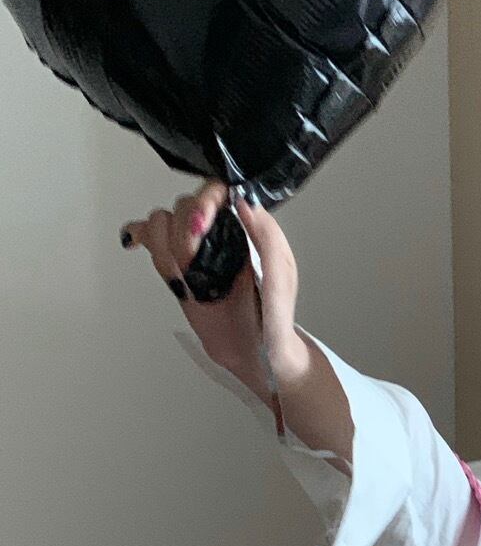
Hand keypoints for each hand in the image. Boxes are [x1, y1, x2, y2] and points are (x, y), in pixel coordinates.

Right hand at [121, 181, 300, 375]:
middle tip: (196, 264)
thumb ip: (267, 238)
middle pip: (183, 205)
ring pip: (161, 223)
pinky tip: (134, 243)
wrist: (254, 354)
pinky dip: (138, 236)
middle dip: (184, 234)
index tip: (204, 224)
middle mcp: (218, 233)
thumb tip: (242, 201)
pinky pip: (149, 241)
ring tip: (185, 277)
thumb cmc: (273, 318)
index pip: (217, 192)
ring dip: (166, 249)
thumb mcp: (282, 277)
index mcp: (245, 228)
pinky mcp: (176, 268)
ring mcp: (194, 251)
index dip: (204, 200)